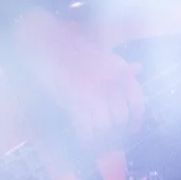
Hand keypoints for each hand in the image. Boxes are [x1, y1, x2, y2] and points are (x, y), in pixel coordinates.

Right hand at [12, 9, 144, 151]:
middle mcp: (110, 80)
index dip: (138, 118)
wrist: (43, 38)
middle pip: (120, 115)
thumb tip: (137, 68)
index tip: (133, 128)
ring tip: (96, 141)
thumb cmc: (71, 39)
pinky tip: (84, 141)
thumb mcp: (100, 42)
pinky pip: (85, 126)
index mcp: (118, 66)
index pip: (137, 99)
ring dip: (100, 136)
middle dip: (116, 129)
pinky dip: (85, 137)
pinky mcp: (75, 99)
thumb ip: (119, 58)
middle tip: (111, 137)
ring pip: (104, 124)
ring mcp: (93, 90)